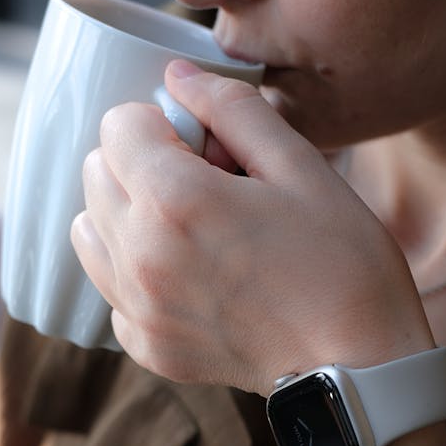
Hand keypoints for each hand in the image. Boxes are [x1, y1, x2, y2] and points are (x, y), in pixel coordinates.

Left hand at [71, 61, 434, 396]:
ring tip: (192, 233)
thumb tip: (179, 79)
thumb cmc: (342, 267)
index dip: (162, 124)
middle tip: (206, 189)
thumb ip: (233, 112)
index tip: (205, 148)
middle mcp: (141, 256)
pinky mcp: (148, 348)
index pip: (116, 126)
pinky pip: (112, 293)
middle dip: (141, 166)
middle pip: (96, 175)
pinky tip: (192, 280)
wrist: (356, 367)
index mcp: (175, 202)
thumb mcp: (302, 169)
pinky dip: (138, 277)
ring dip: (127, 218)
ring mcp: (139, 309)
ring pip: (89, 233)